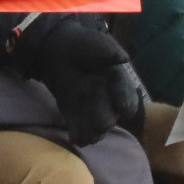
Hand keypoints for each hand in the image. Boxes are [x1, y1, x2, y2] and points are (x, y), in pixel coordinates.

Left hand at [11, 16, 147, 144]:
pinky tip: (75, 139)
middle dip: (106, 120)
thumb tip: (123, 58)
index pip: (126, 94)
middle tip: (103, 125)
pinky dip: (77, 133)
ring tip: (88, 138)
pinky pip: (77, 124)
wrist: (58, 48)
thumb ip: (110, 52)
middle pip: (110, 114)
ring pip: (95, 124)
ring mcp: (90, 105)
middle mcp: (106, 96)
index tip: (124, 109)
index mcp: (116, 81)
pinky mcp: (73, 111)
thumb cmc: (83, 44)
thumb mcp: (99, 44)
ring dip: (92, 132)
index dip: (125, 101)